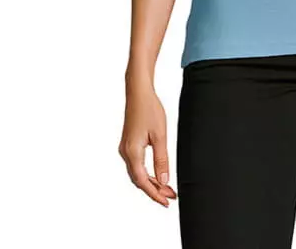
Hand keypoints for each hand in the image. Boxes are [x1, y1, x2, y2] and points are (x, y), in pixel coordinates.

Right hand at [118, 82, 177, 206]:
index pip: (143, 181)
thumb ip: (161, 159)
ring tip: (167, 188)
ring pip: (137, 173)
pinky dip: (146, 173)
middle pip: (139, 180)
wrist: (138, 92)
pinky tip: (157, 174)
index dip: (155, 194)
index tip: (167, 202)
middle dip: (155, 190)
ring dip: (151, 182)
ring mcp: (125, 149)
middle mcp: (125, 153)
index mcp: (132, 152)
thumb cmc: (150, 110)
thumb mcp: (160, 135)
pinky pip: (136, 165)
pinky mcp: (128, 144)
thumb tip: (164, 181)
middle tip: (171, 196)